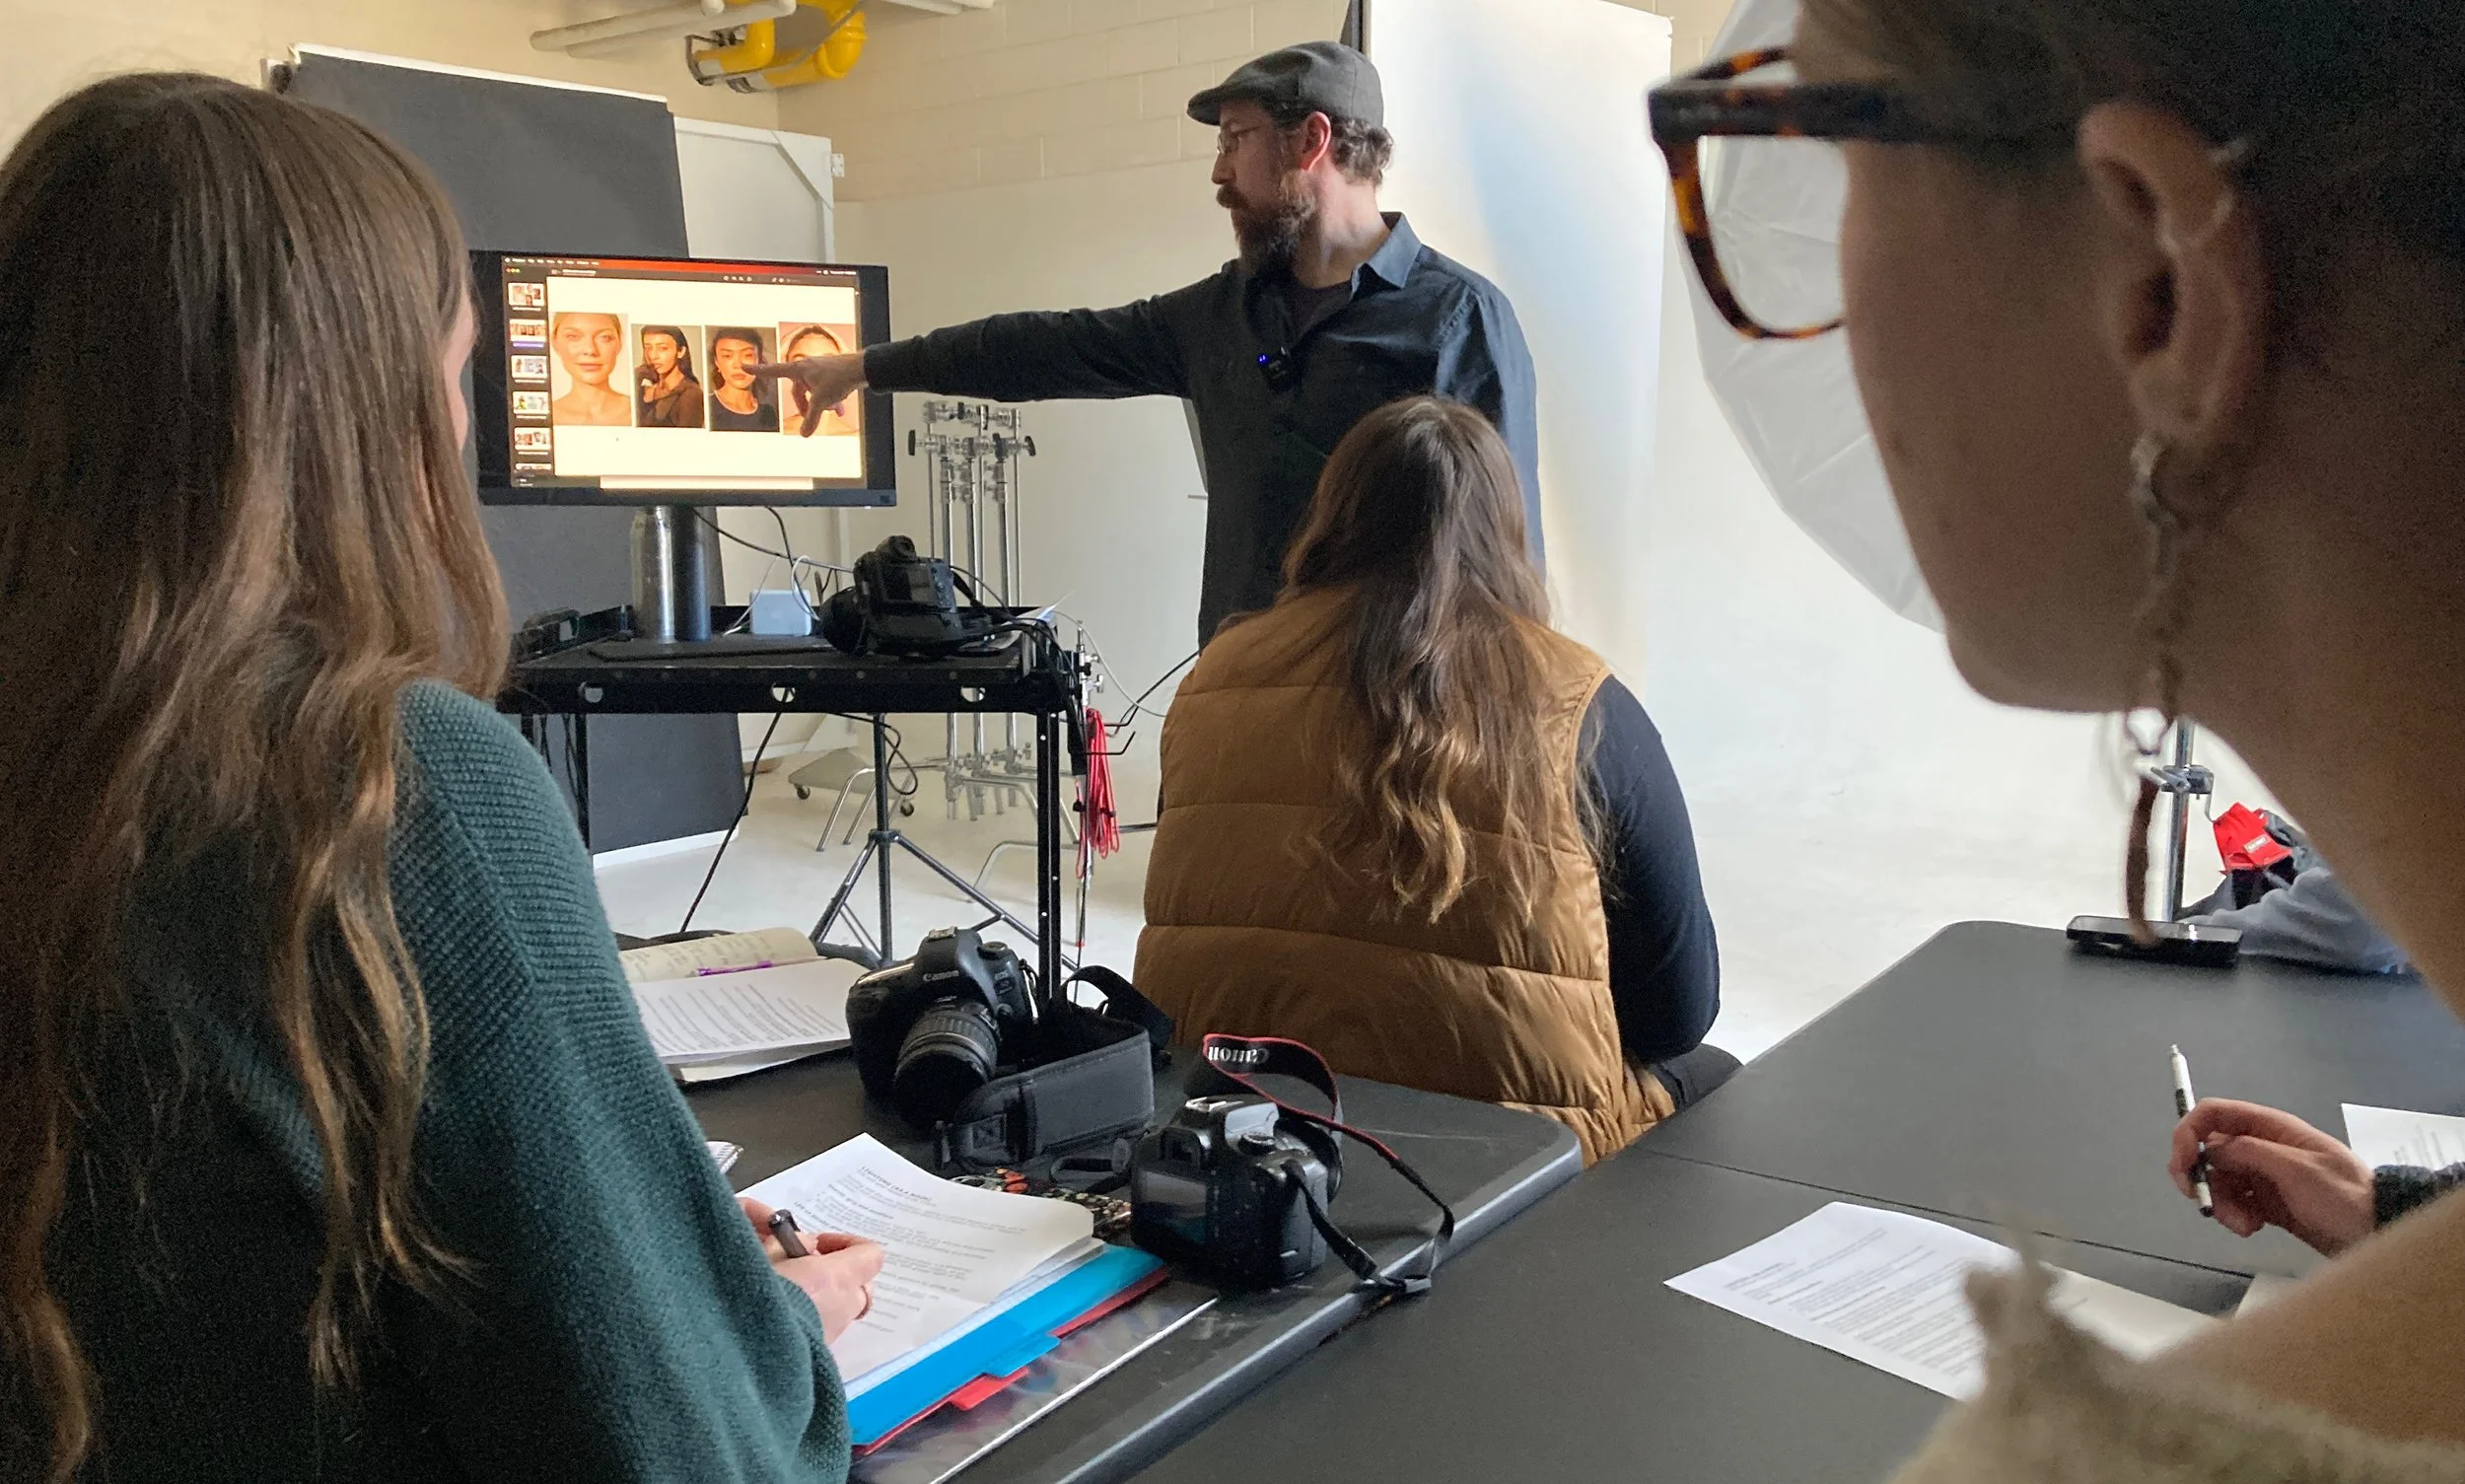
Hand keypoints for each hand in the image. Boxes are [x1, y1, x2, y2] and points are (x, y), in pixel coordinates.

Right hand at [740, 1196, 882, 1343]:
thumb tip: (809, 1245)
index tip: (819, 1246)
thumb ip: (792, 1244)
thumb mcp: (766, 1256)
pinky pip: (826, 1328)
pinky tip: (786, 1316)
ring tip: (792, 1295)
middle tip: (807, 1271)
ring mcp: (834, 1332)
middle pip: (860, 1286)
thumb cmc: (756, 1297)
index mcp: (837, 1277)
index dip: (849, 1244)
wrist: (742, 1351)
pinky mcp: (819, 1353)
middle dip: (838, 1275)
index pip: (871, 1255)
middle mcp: (843, 1305)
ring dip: (825, 1298)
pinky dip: (814, 1318)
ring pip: (843, 1309)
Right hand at [751, 353, 865, 435]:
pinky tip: (841, 410)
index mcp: (798, 369)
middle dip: (806, 405)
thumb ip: (812, 419)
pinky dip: (831, 399)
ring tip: (835, 410)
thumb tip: (804, 435)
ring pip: (814, 391)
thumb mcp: (822, 402)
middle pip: (798, 391)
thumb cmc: (839, 378)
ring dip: (822, 403)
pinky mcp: (830, 373)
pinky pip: (825, 389)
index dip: (759, 371)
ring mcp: (818, 370)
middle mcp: (806, 367)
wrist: (862, 368)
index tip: (744, 368)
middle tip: (814, 416)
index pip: (773, 371)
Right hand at [2169, 1098, 2375, 1255]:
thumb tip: (2212, 1149)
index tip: (2183, 1165)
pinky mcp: (2267, 1202)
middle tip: (2202, 1202)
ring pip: (2219, 1181)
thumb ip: (2250, 1153)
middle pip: (2209, 1152)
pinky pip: (2234, 1203)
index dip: (2188, 1133)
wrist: (2377, 1231)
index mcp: (2270, 1128)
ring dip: (2221, 1204)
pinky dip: (2235, 1216)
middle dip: (2201, 1178)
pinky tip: (2252, 1228)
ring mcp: (2264, 1175)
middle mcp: (2261, 1147)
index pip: (2214, 1115)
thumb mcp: (2297, 1170)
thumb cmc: (2343, 1196)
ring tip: (2244, 1224)